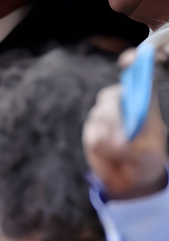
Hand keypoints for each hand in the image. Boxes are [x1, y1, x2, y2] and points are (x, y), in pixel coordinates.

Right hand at [82, 44, 168, 199]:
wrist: (130, 179)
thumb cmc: (146, 160)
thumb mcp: (149, 153)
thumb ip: (135, 145)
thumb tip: (117, 143)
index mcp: (143, 101)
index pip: (138, 76)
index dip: (133, 64)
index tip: (128, 60)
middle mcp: (122, 104)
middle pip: (110, 97)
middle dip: (113, 119)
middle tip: (121, 144)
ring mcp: (104, 116)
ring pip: (99, 119)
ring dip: (109, 140)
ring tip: (122, 154)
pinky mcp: (91, 129)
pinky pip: (92, 136)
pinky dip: (101, 148)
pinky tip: (111, 155)